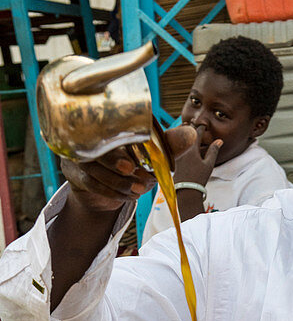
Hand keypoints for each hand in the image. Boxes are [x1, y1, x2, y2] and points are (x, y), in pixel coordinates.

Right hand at [59, 125, 197, 213]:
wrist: (103, 190)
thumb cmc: (130, 165)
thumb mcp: (151, 155)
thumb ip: (168, 145)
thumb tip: (191, 134)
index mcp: (105, 124)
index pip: (109, 125)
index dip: (122, 142)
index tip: (136, 160)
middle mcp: (87, 136)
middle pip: (96, 148)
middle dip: (118, 164)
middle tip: (140, 177)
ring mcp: (77, 155)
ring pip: (94, 169)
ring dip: (121, 183)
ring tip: (141, 190)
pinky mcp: (74, 174)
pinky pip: (92, 184)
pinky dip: (114, 193)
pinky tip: (130, 196)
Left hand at [173, 124, 221, 186]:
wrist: (186, 190)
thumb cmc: (198, 178)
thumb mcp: (209, 164)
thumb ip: (213, 151)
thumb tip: (219, 140)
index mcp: (192, 149)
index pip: (198, 134)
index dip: (201, 128)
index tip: (204, 125)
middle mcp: (183, 149)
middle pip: (187, 135)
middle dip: (191, 128)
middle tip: (193, 123)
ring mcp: (177, 155)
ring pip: (180, 140)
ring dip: (184, 134)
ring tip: (185, 128)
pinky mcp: (174, 160)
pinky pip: (176, 147)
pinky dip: (179, 142)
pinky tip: (180, 143)